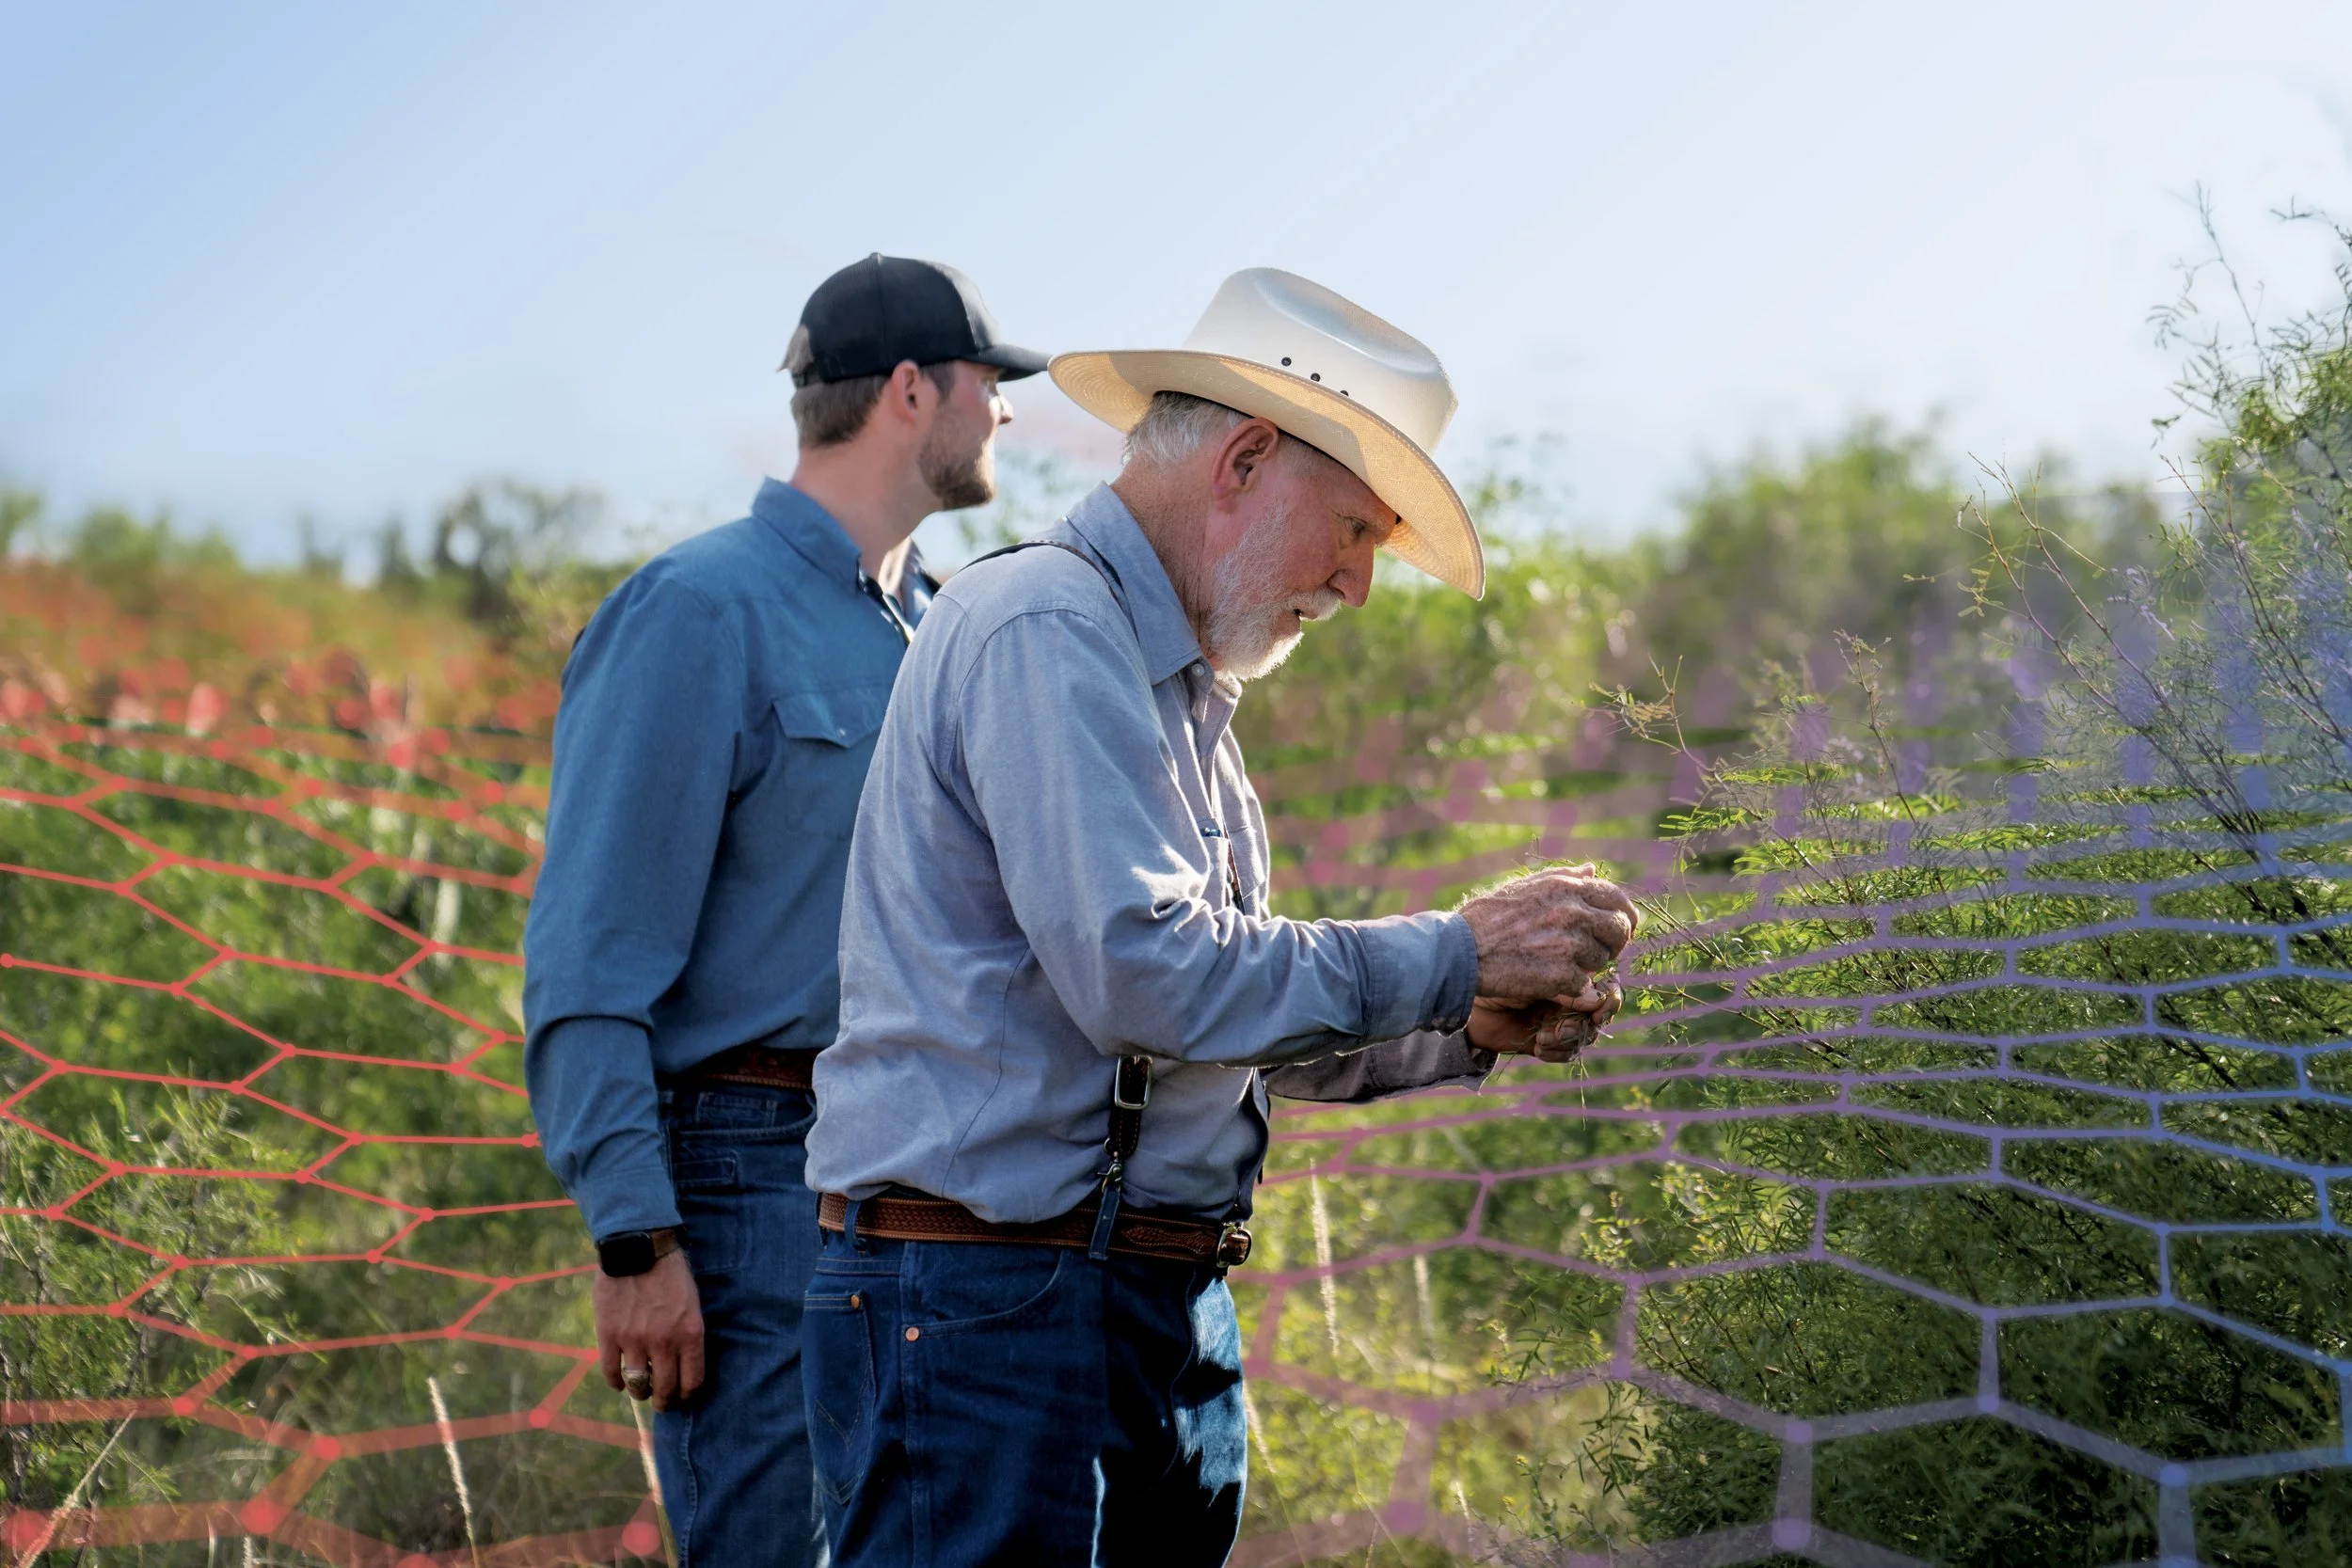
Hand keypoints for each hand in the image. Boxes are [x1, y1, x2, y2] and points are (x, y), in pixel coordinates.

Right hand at [594, 1245, 704, 1411]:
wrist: (637, 1248)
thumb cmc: (670, 1272)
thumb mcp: (692, 1301)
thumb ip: (687, 1332)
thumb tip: (683, 1362)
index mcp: (690, 1333)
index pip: (692, 1380)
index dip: (688, 1395)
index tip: (684, 1397)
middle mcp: (663, 1342)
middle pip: (665, 1388)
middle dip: (664, 1400)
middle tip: (662, 1402)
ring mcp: (634, 1341)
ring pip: (638, 1384)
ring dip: (640, 1393)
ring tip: (641, 1391)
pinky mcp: (609, 1335)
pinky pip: (611, 1372)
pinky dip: (616, 1382)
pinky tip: (619, 1382)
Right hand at [1459, 863, 1640, 1002]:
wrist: (1460, 952)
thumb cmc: (1488, 918)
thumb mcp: (1525, 887)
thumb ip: (1564, 877)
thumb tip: (1593, 869)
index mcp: (1565, 887)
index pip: (1616, 898)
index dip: (1624, 915)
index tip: (1620, 928)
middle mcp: (1572, 912)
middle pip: (1619, 930)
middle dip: (1613, 942)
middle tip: (1598, 951)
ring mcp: (1568, 945)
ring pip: (1601, 960)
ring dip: (1586, 965)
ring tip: (1558, 962)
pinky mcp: (1561, 976)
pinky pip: (1583, 984)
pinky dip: (1571, 986)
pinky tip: (1548, 979)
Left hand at [1468, 973, 1624, 1061]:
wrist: (1466, 994)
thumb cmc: (1498, 970)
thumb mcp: (1537, 974)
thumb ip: (1568, 986)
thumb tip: (1599, 998)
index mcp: (1571, 974)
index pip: (1605, 988)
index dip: (1609, 1000)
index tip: (1601, 1008)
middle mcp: (1568, 997)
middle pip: (1599, 1016)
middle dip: (1588, 1024)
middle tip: (1568, 1027)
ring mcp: (1558, 1019)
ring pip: (1585, 1036)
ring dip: (1568, 1039)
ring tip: (1545, 1036)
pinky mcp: (1546, 1040)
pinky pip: (1566, 1053)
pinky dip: (1556, 1051)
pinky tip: (1539, 1045)